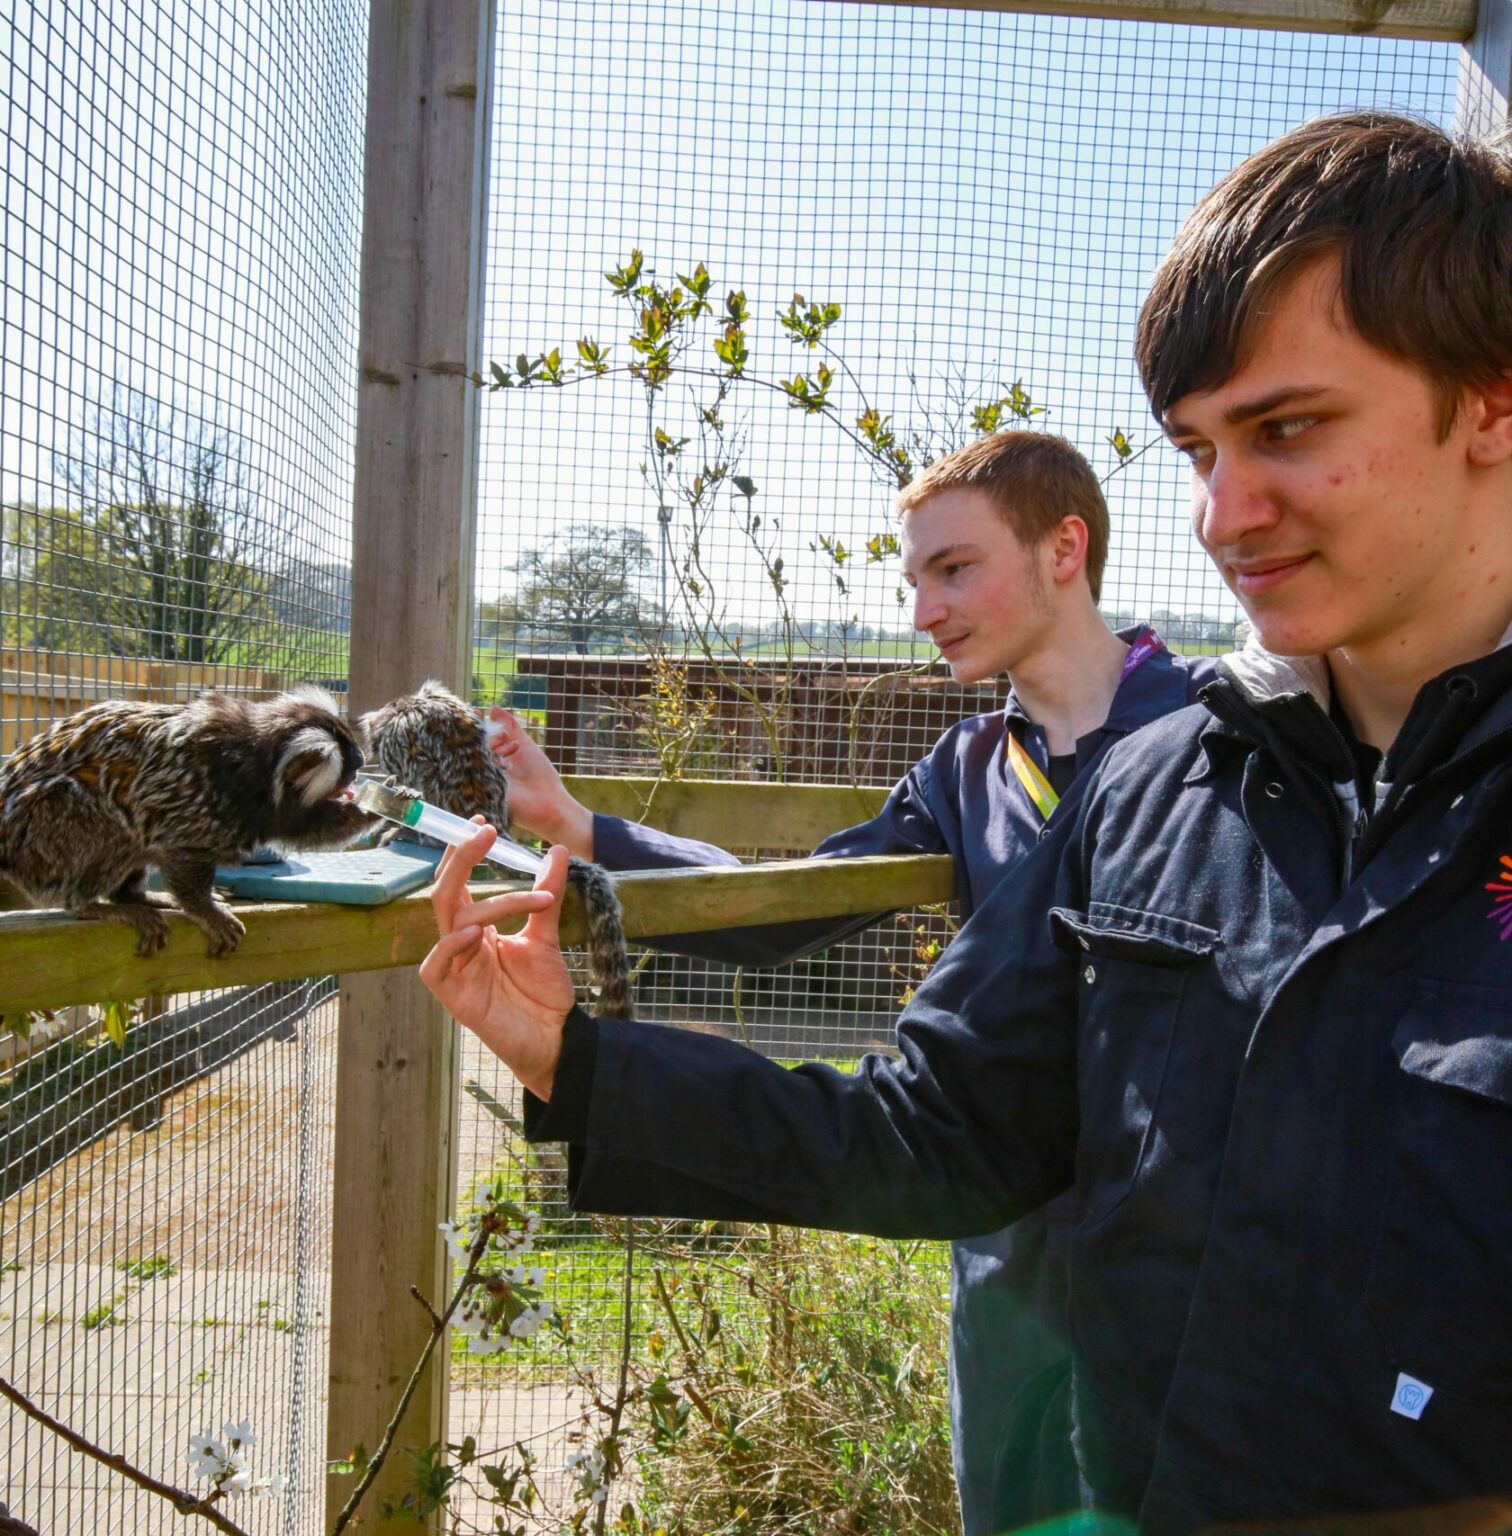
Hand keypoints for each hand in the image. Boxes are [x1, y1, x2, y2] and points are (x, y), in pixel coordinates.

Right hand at [419, 825, 576, 1099]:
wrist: (557, 1039)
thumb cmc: (544, 994)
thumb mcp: (547, 937)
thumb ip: (545, 895)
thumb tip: (557, 851)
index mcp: (476, 929)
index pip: (459, 884)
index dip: (463, 853)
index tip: (482, 822)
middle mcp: (459, 945)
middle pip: (446, 894)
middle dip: (462, 860)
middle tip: (486, 831)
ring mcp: (453, 969)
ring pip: (453, 922)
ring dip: (493, 904)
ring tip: (535, 899)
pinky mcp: (451, 996)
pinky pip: (436, 964)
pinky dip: (453, 945)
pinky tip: (476, 932)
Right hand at [486, 708, 593, 856]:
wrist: (550, 803)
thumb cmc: (541, 777)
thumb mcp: (525, 746)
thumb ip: (511, 728)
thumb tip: (495, 708)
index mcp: (492, 758)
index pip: (478, 738)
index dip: (475, 725)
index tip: (474, 710)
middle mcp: (484, 768)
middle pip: (472, 746)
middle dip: (481, 734)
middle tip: (496, 730)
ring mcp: (481, 779)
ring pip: (472, 756)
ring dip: (488, 746)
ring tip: (508, 744)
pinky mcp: (481, 791)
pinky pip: (472, 773)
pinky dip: (480, 760)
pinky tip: (489, 752)